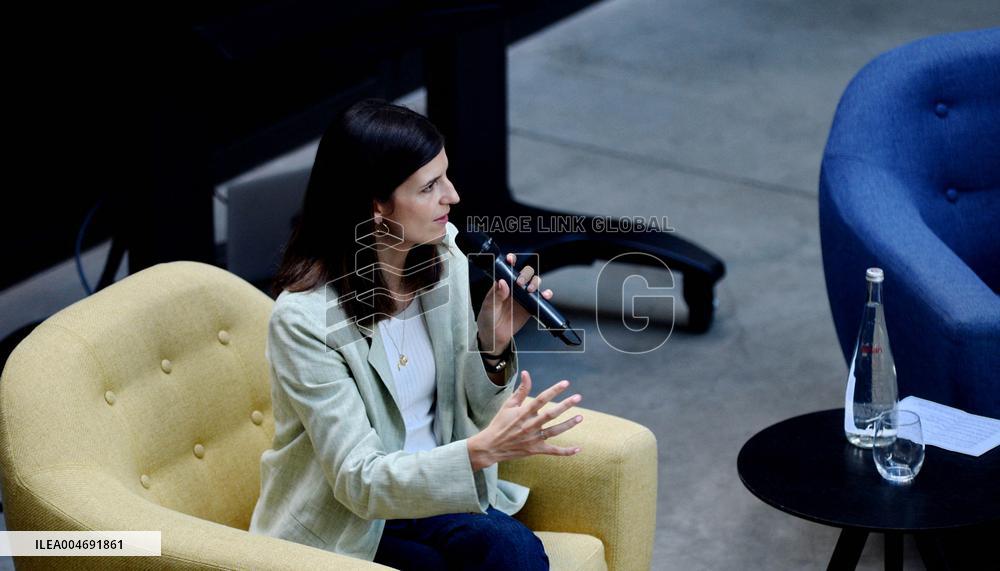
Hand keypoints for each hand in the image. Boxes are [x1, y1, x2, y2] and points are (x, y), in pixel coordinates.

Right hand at [467, 370, 582, 469]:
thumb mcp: (508, 405)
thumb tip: (527, 373)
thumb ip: (521, 390)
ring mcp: (533, 438)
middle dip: (565, 405)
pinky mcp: (535, 449)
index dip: (554, 390)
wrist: (491, 446)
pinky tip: (578, 449)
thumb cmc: (500, 423)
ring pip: (554, 431)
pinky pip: (553, 451)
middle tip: (578, 397)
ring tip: (580, 417)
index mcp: (523, 412)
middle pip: (550, 414)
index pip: (541, 399)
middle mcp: (529, 425)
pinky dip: (565, 452)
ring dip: (568, 425)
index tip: (566, 383)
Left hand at [476, 253, 553, 353]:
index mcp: (501, 285)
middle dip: (525, 274)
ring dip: (535, 283)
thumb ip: (495, 296)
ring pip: (534, 283)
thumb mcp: (488, 307)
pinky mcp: (530, 307)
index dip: (511, 261)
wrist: (494, 338)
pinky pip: (540, 299)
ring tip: (531, 290)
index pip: (507, 268)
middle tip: (520, 283)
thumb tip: (502, 283)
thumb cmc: (487, 320)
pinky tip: (545, 296)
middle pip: (524, 273)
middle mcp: (513, 288)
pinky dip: (545, 295)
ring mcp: (523, 297)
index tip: (511, 259)